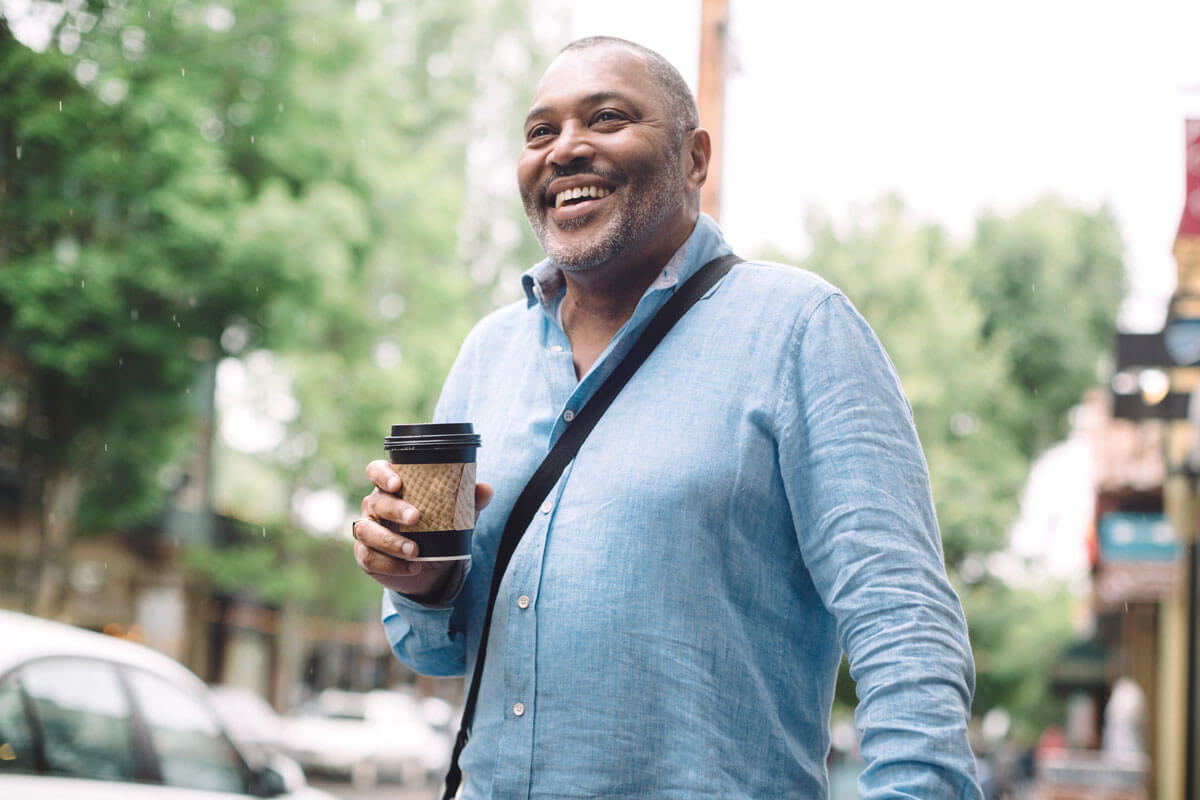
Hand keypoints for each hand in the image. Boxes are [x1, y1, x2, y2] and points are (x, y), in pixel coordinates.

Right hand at [354, 459, 492, 602]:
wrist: (431, 566)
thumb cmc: (438, 527)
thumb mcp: (455, 515)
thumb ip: (468, 501)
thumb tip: (485, 489)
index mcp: (392, 487)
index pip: (376, 471)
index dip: (382, 474)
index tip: (397, 483)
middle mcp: (375, 505)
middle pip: (376, 501)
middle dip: (395, 509)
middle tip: (416, 518)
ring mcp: (367, 529)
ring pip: (367, 531)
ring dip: (391, 541)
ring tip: (416, 551)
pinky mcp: (366, 554)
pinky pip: (370, 557)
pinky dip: (391, 564)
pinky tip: (412, 567)